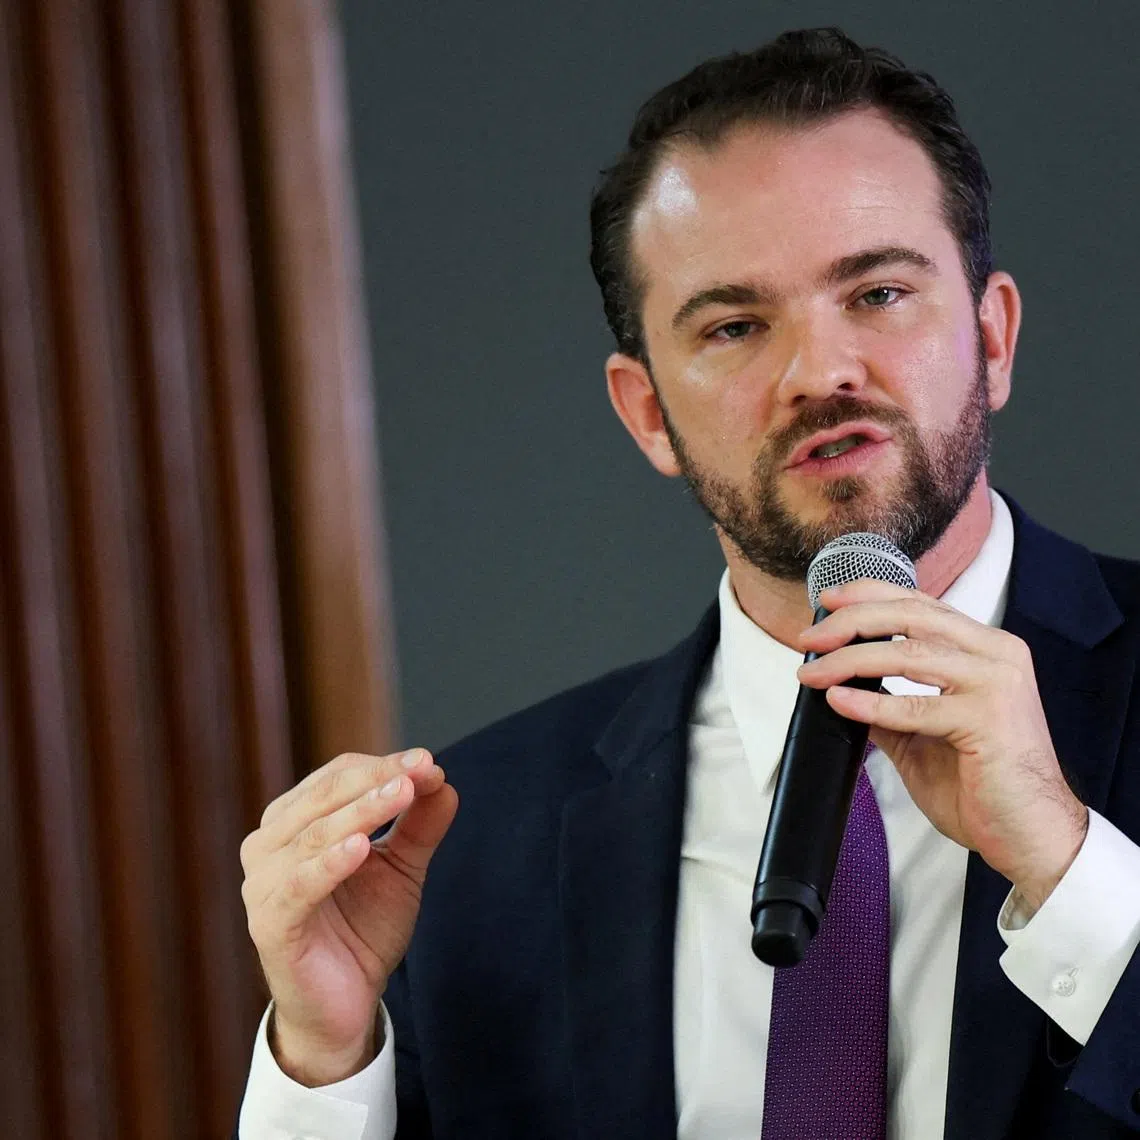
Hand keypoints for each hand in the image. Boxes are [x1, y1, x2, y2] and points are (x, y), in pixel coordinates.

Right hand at [240, 749, 457, 1084]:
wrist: (346, 1006)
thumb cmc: (363, 928)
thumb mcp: (401, 869)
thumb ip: (420, 825)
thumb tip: (442, 780)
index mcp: (293, 822)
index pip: (337, 776)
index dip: (384, 765)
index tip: (430, 763)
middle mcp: (268, 845)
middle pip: (323, 797)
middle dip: (377, 779)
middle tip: (421, 770)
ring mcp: (263, 886)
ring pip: (313, 835)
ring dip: (361, 811)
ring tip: (401, 793)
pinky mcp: (269, 926)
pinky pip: (299, 887)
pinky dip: (329, 863)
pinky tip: (361, 848)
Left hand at [796, 579, 1087, 910]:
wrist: (1031, 836)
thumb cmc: (984, 785)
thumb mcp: (922, 736)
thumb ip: (888, 705)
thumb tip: (839, 686)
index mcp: (986, 649)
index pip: (921, 604)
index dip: (870, 595)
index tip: (827, 600)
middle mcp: (997, 655)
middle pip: (911, 616)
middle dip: (851, 622)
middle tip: (810, 638)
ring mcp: (997, 684)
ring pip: (907, 653)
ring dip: (850, 660)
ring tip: (813, 673)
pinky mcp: (989, 720)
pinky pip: (915, 706)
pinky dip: (870, 703)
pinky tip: (839, 700)